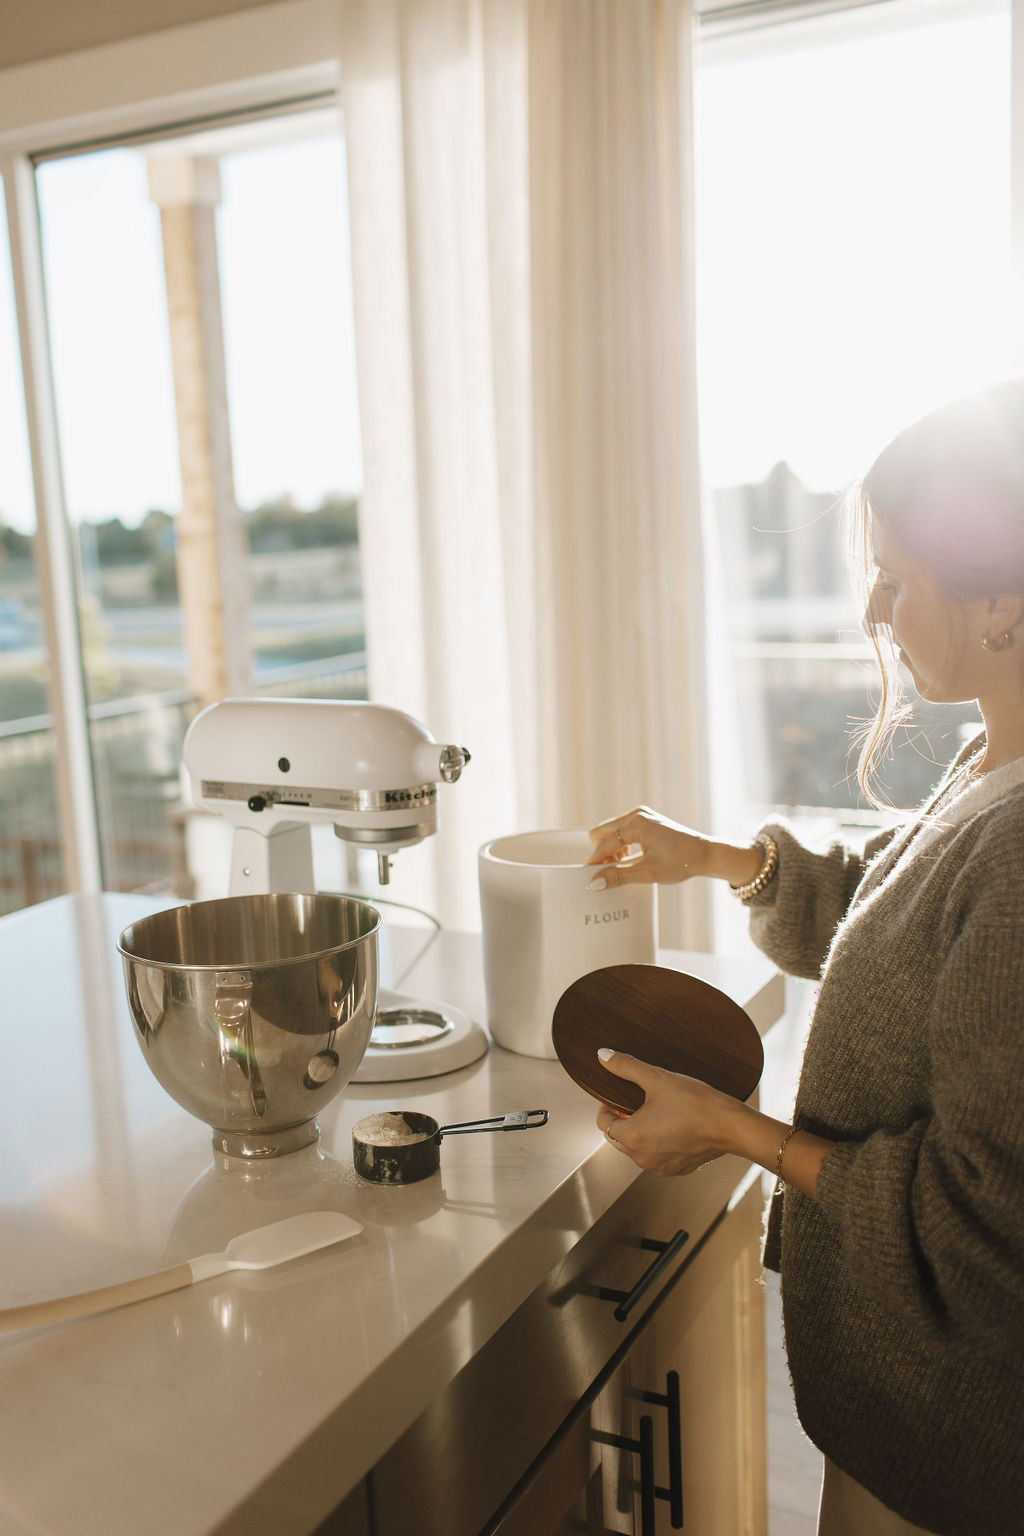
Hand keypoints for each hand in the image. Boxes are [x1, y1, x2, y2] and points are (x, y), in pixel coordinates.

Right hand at [585, 806, 711, 888]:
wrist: (705, 854)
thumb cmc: (681, 862)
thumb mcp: (648, 873)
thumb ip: (619, 876)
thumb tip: (595, 883)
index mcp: (636, 824)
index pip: (605, 844)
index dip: (595, 863)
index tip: (588, 878)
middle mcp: (636, 815)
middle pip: (601, 832)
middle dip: (602, 854)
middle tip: (610, 873)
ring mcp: (641, 815)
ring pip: (610, 831)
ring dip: (611, 850)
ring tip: (623, 868)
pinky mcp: (645, 820)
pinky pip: (621, 830)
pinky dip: (620, 845)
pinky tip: (630, 859)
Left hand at [595, 1049, 742, 1176]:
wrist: (731, 1127)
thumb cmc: (695, 1102)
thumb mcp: (657, 1079)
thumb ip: (627, 1067)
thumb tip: (602, 1055)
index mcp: (632, 1138)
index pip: (603, 1123)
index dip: (607, 1107)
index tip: (618, 1095)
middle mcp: (642, 1159)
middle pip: (618, 1138)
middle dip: (622, 1120)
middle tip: (636, 1101)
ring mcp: (660, 1168)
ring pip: (638, 1149)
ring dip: (640, 1133)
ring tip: (656, 1112)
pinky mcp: (678, 1170)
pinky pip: (658, 1156)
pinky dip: (659, 1143)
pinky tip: (673, 1126)